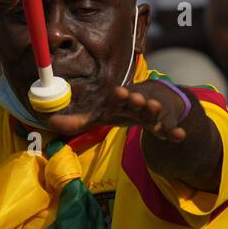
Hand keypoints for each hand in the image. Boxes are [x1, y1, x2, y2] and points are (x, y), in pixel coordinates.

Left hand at [44, 79, 190, 141]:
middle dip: (137, 99)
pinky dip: (175, 131)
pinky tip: (179, 136)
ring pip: (154, 111)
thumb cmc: (122, 108)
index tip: (118, 92)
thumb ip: (77, 119)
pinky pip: (171, 128)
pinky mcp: (166, 124)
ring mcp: (154, 112)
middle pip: (137, 100)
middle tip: (137, 99)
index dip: (119, 95)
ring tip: (155, 111)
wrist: (155, 100)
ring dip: (155, 111)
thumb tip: (48, 120)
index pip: (118, 96)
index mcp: (120, 99)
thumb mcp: (100, 114)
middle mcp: (138, 101)